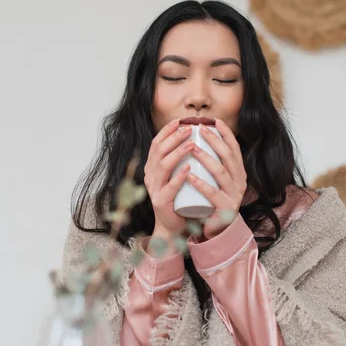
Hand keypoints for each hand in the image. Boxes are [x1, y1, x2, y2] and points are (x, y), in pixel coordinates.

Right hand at [144, 118, 193, 238]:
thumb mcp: (176, 175)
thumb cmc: (179, 197)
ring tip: (192, 143)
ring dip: (177, 152)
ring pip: (163, 166)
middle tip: (189, 128)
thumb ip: (180, 160)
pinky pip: (170, 187)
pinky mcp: (161, 202)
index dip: (166, 131)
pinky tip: (189, 168)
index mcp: (152, 167)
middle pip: (159, 151)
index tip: (180, 120)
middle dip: (174, 137)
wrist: (172, 225)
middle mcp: (150, 176)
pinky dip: (179, 176)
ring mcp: (154, 189)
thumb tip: (195, 137)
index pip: (156, 144)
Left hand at [188, 118, 246, 237]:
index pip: (234, 149)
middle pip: (229, 157)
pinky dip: (201, 184)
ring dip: (206, 158)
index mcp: (239, 173)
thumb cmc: (212, 200)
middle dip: (215, 140)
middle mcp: (240, 182)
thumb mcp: (216, 180)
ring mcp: (234, 196)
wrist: (217, 230)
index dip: (226, 134)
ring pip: (221, 173)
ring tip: (192, 148)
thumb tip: (200, 138)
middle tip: (200, 129)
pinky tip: (190, 176)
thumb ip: (213, 164)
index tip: (214, 120)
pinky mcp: (225, 209)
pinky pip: (212, 194)